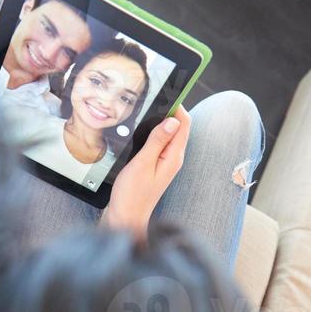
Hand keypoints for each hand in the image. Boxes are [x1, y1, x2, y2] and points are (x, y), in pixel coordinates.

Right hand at [104, 107, 190, 233]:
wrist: (126, 219)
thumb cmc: (132, 195)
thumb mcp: (143, 164)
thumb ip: (157, 141)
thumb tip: (172, 120)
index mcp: (173, 157)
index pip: (183, 123)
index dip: (177, 105)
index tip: (165, 93)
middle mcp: (173, 159)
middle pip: (178, 127)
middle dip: (169, 111)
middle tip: (153, 98)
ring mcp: (165, 163)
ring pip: (168, 135)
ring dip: (160, 122)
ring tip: (147, 111)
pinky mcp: (156, 167)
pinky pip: (159, 144)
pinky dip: (153, 134)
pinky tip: (142, 132)